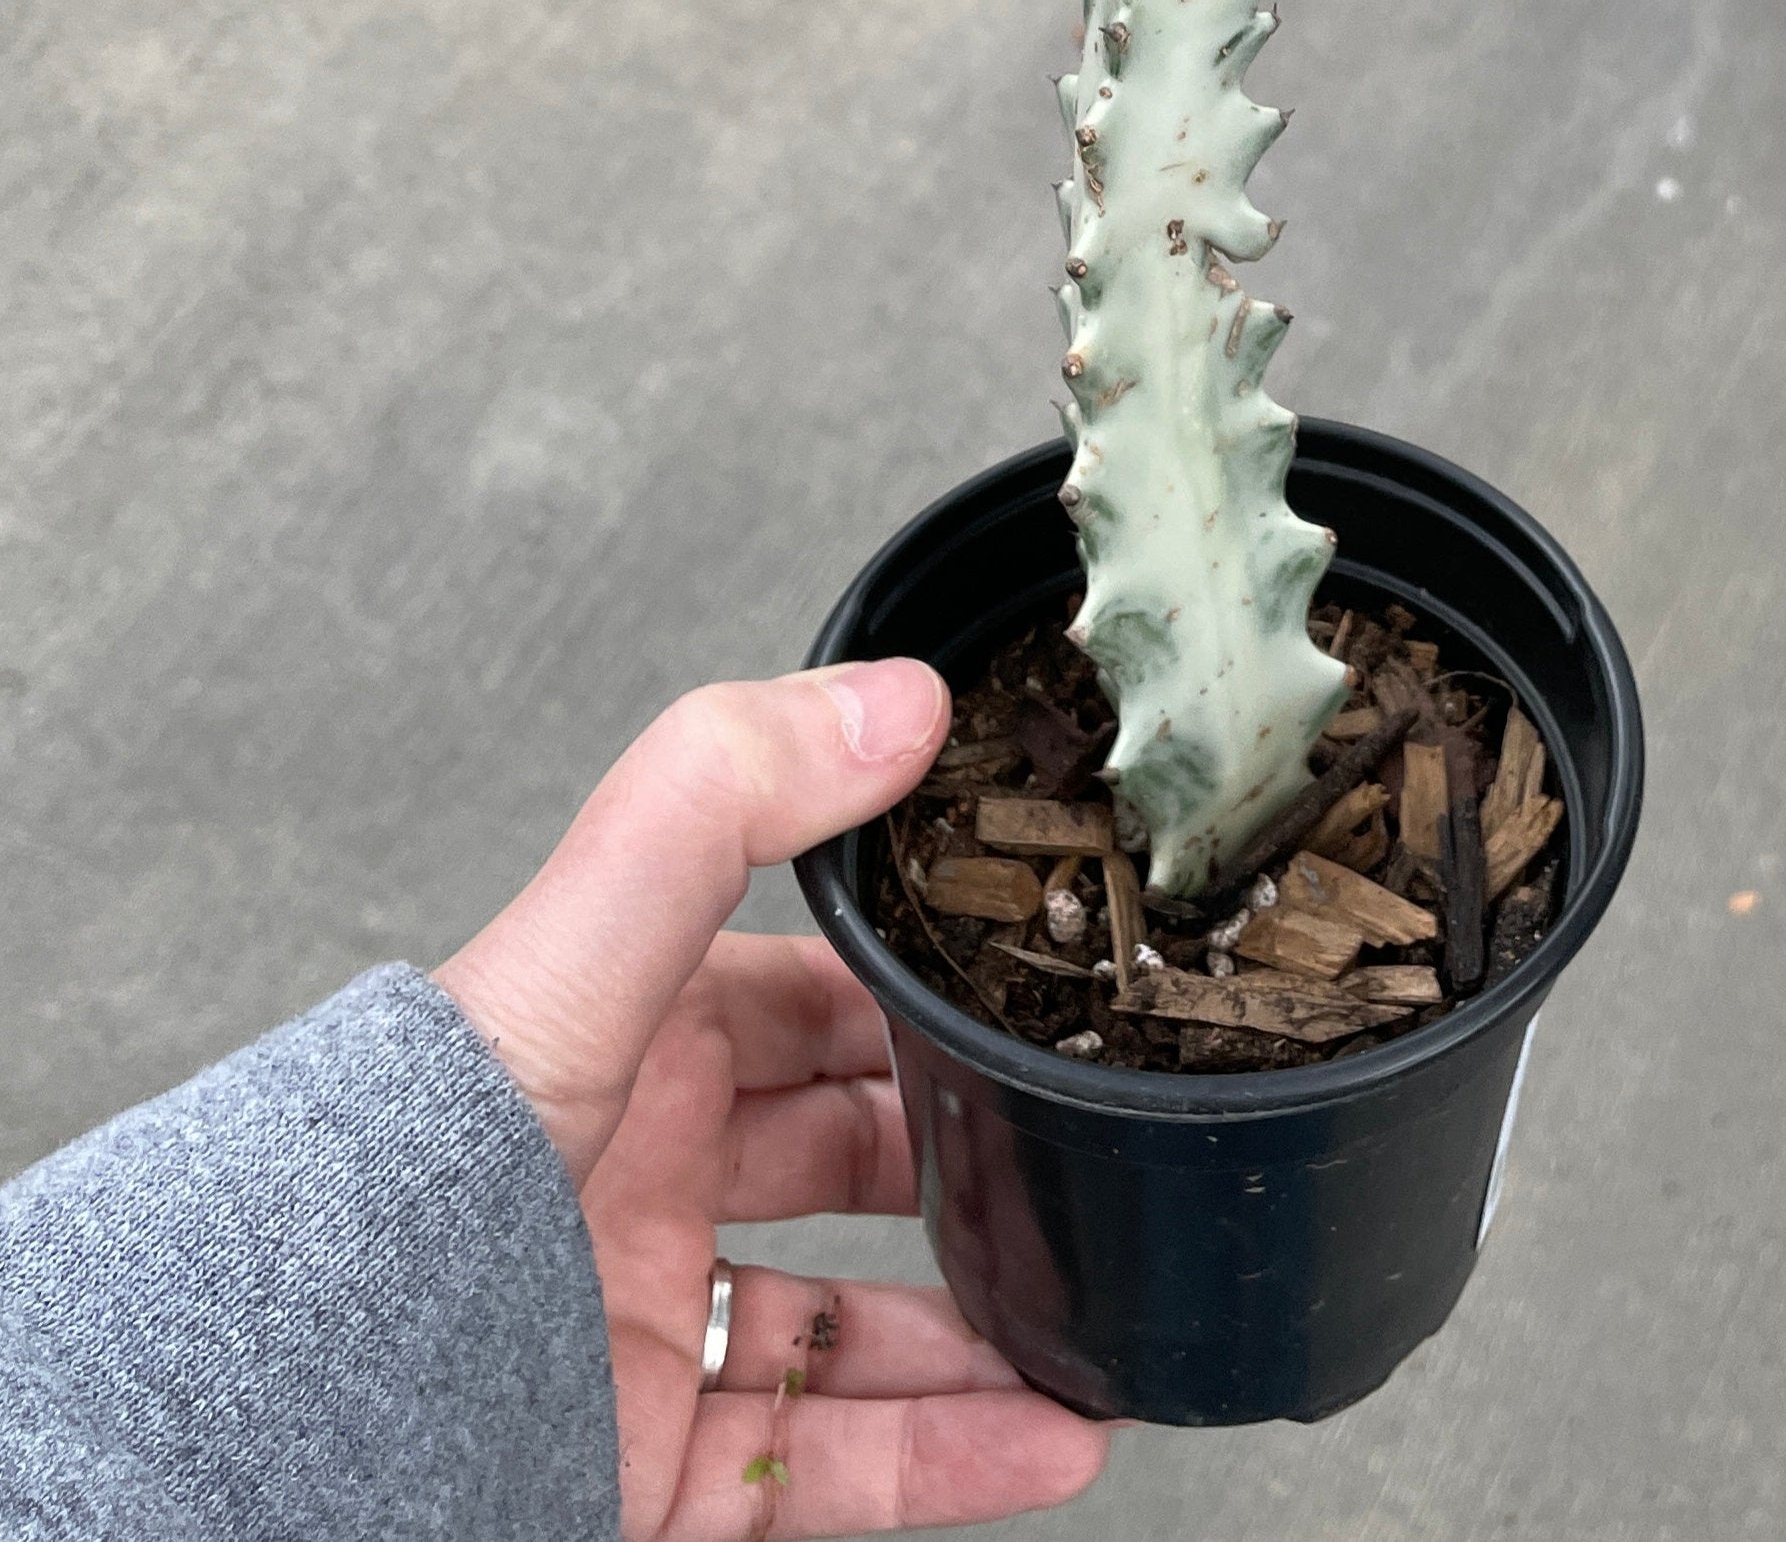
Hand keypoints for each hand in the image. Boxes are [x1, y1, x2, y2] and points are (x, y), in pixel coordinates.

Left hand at [436, 666, 1110, 1539]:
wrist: (302, 1437)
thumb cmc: (410, 1192)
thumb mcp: (578, 963)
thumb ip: (718, 808)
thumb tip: (893, 697)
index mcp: (622, 1042)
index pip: (806, 993)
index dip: (920, 989)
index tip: (1039, 987)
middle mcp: (637, 1178)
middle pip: (844, 1151)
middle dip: (967, 1149)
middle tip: (1084, 1149)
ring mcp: (644, 1329)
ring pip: (855, 1321)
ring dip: (988, 1321)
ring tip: (1107, 1320)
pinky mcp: (646, 1469)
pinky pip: (829, 1464)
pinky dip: (951, 1456)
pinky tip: (1055, 1436)